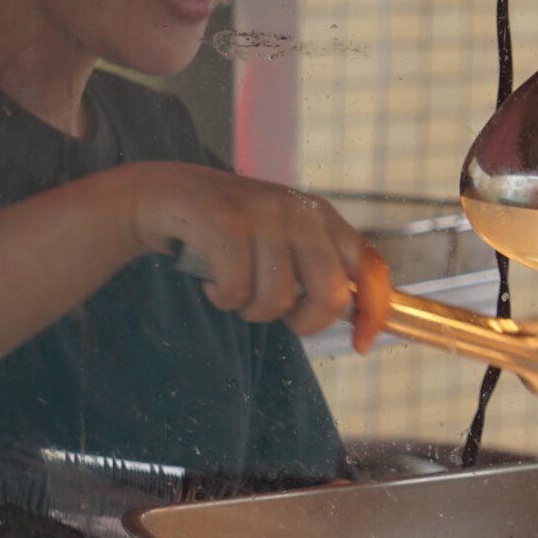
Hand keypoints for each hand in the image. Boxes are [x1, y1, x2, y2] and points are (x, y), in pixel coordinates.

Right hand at [117, 163, 391, 350]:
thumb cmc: (227, 230)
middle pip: (330, 294)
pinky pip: (238, 289)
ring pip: (278, 298)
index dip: (374, 310)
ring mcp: (264, 212)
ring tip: (236, 290)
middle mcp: (299, 211)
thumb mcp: (282, 241)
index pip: (369, 266)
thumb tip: (358, 320)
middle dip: (305, 322)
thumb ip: (318, 270)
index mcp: (322, 216)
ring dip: (252, 310)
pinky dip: (223, 298)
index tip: (362, 343)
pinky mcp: (226, 221)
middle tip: (281, 317)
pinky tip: (212, 283)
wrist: (163, 194)